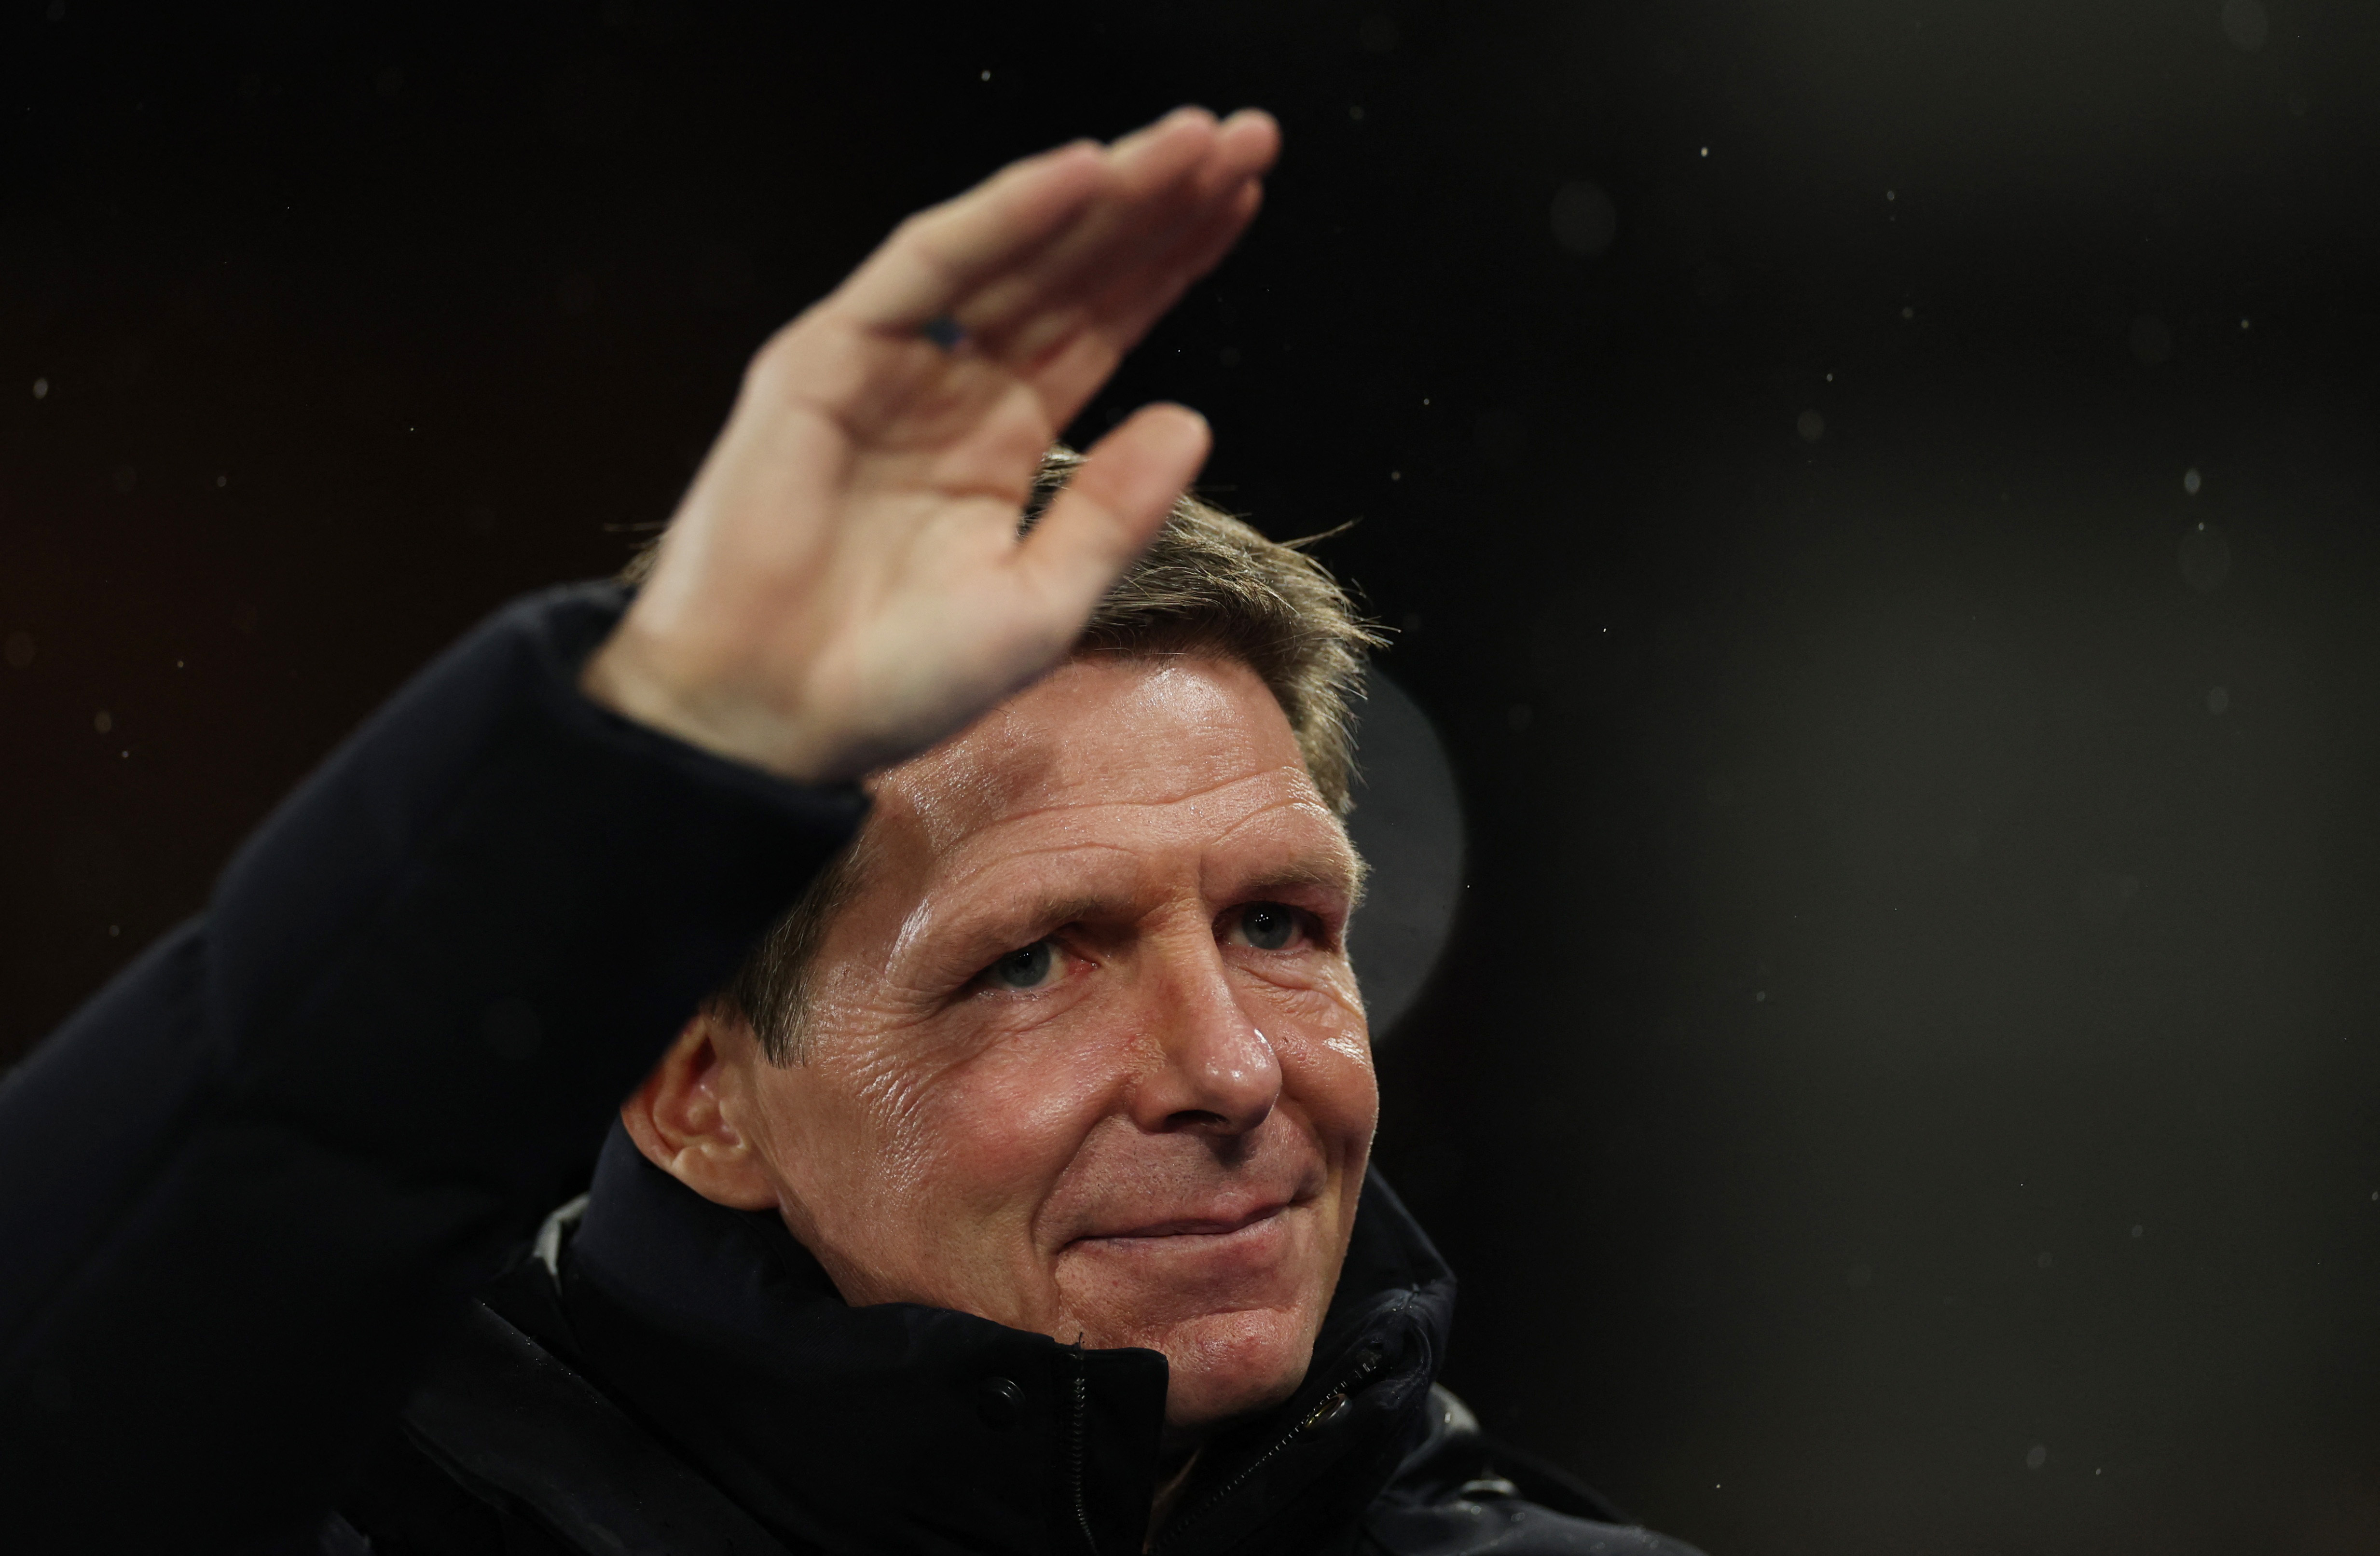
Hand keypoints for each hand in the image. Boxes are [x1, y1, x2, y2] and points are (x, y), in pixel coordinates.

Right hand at [580, 107, 1280, 782]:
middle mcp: (950, 389)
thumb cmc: (892, 683)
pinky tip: (1079, 176)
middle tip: (1244, 140)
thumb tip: (1194, 421)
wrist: (766, 723)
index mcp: (999, 441)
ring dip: (1100, 194)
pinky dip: (1000, 217)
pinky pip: (924, 270)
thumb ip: (1113, 512)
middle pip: (1070, 274)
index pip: (1102, 325)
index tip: (1247, 201)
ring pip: (1010, 255)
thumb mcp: (1040, 604)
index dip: (1172, 261)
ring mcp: (887, 367)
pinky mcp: (825, 360)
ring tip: (1188, 144)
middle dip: (1156, 206)